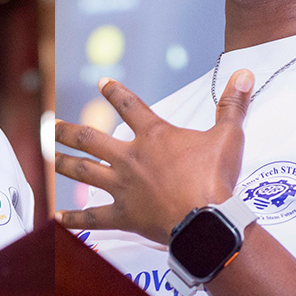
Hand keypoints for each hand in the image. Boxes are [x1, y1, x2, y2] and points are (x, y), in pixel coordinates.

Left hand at [54, 69, 253, 243]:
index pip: (129, 105)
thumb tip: (245, 74)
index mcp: (153, 136)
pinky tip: (57, 218)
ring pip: (84, 172)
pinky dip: (75, 219)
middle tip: (51, 126)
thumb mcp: (228, 136)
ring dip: (64, 164)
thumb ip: (233, 105)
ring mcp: (123, 188)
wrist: (206, 220)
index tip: (101, 82)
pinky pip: (93, 218)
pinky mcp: (124, 215)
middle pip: (91, 139)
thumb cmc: (216, 178)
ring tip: (50, 158)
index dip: (114, 92)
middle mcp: (130, 158)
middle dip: (68, 132)